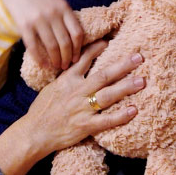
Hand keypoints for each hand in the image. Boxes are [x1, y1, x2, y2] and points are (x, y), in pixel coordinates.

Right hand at [1, 0, 85, 70]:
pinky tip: (44, 65)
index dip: (78, 49)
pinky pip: (34, 46)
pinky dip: (40, 58)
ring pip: (52, 46)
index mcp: (64, 8)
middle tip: (66, 66)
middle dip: (67, 58)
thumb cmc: (41, 0)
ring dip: (56, 60)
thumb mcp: (57, 3)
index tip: (76, 58)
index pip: (77, 33)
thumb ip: (67, 18)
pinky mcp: (25, 25)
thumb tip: (78, 42)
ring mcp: (38, 19)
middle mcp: (53, 13)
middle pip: (65, 42)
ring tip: (57, 66)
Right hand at [24, 40, 143, 153]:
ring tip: (141, 81)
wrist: (34, 132)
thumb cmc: (41, 111)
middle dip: (122, 66)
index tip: (110, 42)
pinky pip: (106, 120)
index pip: (83, 59)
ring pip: (107, 95)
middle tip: (139, 57)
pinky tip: (134, 110)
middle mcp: (76, 91)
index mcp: (67, 80)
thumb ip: (67, 78)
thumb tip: (77, 67)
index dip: (98, 49)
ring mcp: (81, 109)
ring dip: (126, 87)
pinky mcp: (85, 126)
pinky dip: (120, 116)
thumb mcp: (52, 88)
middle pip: (103, 75)